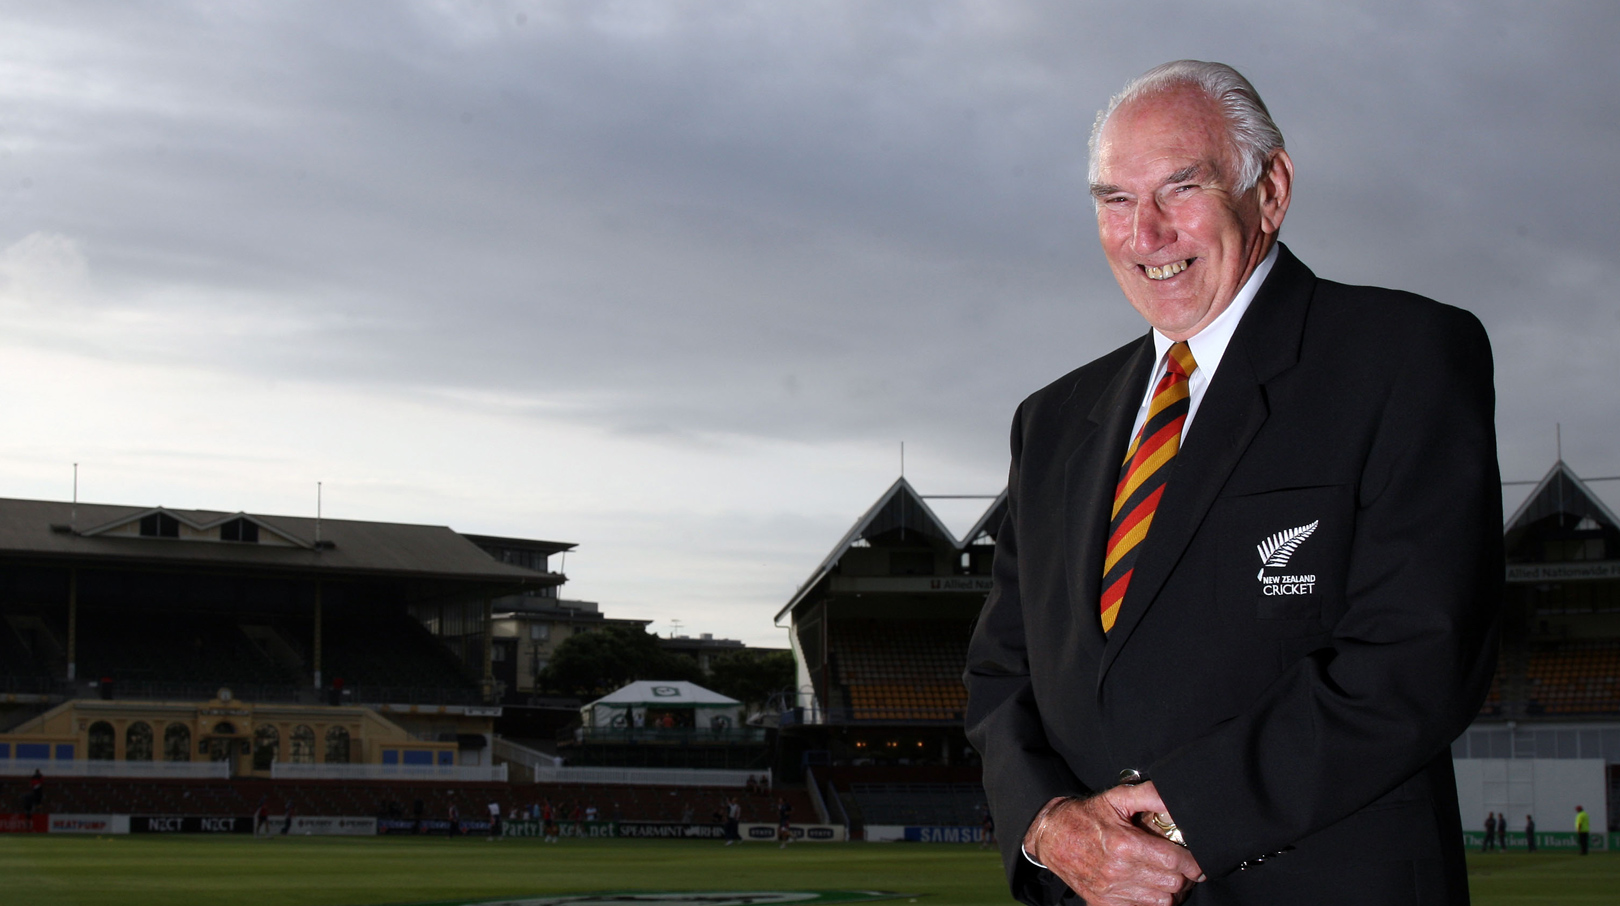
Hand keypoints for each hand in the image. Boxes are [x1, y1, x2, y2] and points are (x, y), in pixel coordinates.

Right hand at [1023, 782, 1203, 905]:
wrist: (1051, 836)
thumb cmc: (1086, 816)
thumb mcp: (1116, 798)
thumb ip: (1149, 795)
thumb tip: (1175, 800)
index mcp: (1124, 844)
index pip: (1173, 861)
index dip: (1193, 863)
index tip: (1198, 861)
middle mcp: (1118, 871)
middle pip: (1171, 883)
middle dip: (1182, 875)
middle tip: (1180, 865)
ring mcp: (1111, 891)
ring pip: (1161, 901)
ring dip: (1168, 889)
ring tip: (1165, 876)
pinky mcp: (1104, 903)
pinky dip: (1150, 900)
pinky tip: (1148, 886)